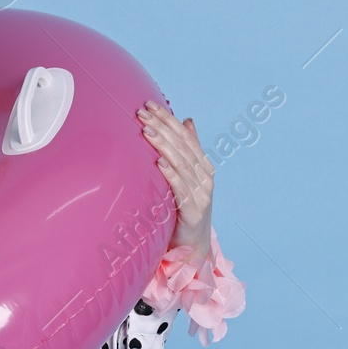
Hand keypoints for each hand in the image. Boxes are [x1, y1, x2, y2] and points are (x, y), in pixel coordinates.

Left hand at [137, 100, 213, 258]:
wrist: (193, 244)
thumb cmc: (186, 207)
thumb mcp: (188, 176)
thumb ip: (189, 149)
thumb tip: (187, 120)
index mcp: (203, 165)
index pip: (185, 136)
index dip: (168, 119)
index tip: (149, 104)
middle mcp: (205, 176)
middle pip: (182, 146)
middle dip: (162, 127)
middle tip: (142, 113)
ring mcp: (202, 193)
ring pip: (180, 164)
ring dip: (163, 145)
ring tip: (146, 130)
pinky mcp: (194, 210)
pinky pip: (181, 189)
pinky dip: (171, 174)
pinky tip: (159, 162)